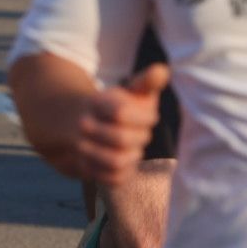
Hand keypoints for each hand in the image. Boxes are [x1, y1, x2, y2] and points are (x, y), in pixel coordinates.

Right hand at [73, 64, 169, 186]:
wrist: (86, 124)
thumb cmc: (119, 107)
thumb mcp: (131, 91)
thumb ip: (147, 82)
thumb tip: (163, 69)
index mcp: (96, 102)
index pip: (120, 113)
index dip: (144, 117)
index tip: (152, 116)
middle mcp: (84, 125)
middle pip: (121, 139)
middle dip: (141, 137)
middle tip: (144, 133)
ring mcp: (83, 148)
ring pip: (117, 161)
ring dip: (134, 156)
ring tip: (135, 148)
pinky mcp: (88, 169)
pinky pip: (114, 178)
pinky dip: (127, 171)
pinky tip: (128, 160)